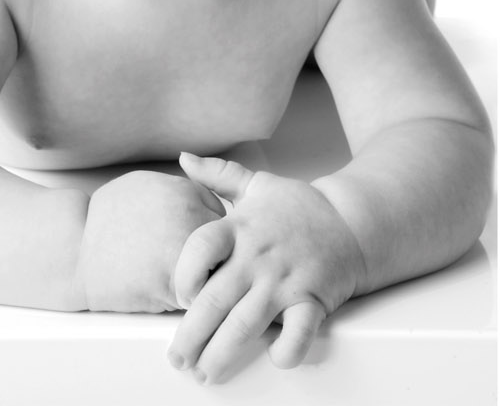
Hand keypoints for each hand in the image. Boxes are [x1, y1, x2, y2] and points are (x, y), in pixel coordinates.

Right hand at [77, 170, 225, 312]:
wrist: (74, 251)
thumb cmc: (105, 220)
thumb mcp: (143, 186)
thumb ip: (182, 191)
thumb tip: (211, 200)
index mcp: (184, 191)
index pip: (223, 215)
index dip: (213, 233)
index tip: (200, 244)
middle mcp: (190, 219)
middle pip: (231, 244)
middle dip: (221, 256)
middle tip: (204, 266)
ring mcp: (186, 253)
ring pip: (222, 272)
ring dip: (213, 279)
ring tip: (192, 281)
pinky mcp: (177, 286)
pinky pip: (203, 295)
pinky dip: (195, 298)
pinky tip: (175, 293)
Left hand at [167, 153, 367, 383]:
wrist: (354, 220)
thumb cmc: (297, 206)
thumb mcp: (255, 184)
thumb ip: (217, 175)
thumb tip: (183, 158)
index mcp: (239, 227)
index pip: (199, 249)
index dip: (184, 275)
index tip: (178, 296)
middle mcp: (257, 257)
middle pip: (215, 298)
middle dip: (191, 333)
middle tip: (176, 360)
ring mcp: (285, 281)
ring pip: (247, 322)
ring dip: (223, 351)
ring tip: (205, 373)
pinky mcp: (314, 300)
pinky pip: (300, 330)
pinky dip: (288, 347)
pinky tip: (274, 361)